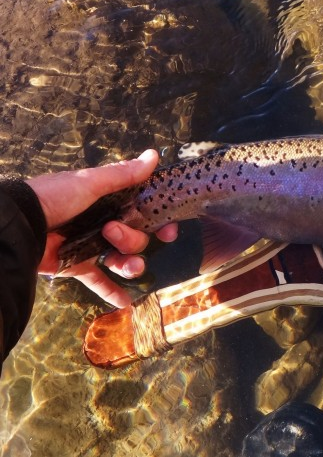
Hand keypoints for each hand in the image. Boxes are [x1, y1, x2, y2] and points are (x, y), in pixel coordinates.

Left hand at [26, 150, 178, 308]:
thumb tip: (153, 156)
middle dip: (133, 239)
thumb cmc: (53, 197)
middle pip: (137, 239)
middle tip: (113, 232)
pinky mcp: (79, 266)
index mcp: (109, 202)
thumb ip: (123, 174)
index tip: (167, 230)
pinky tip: (126, 301)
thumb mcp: (90, 182)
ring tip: (120, 262)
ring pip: (124, 260)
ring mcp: (92, 246)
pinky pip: (101, 281)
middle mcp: (104, 224)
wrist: (20, 224)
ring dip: (130, 264)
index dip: (159, 222)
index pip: (143, 214)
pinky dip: (114, 291)